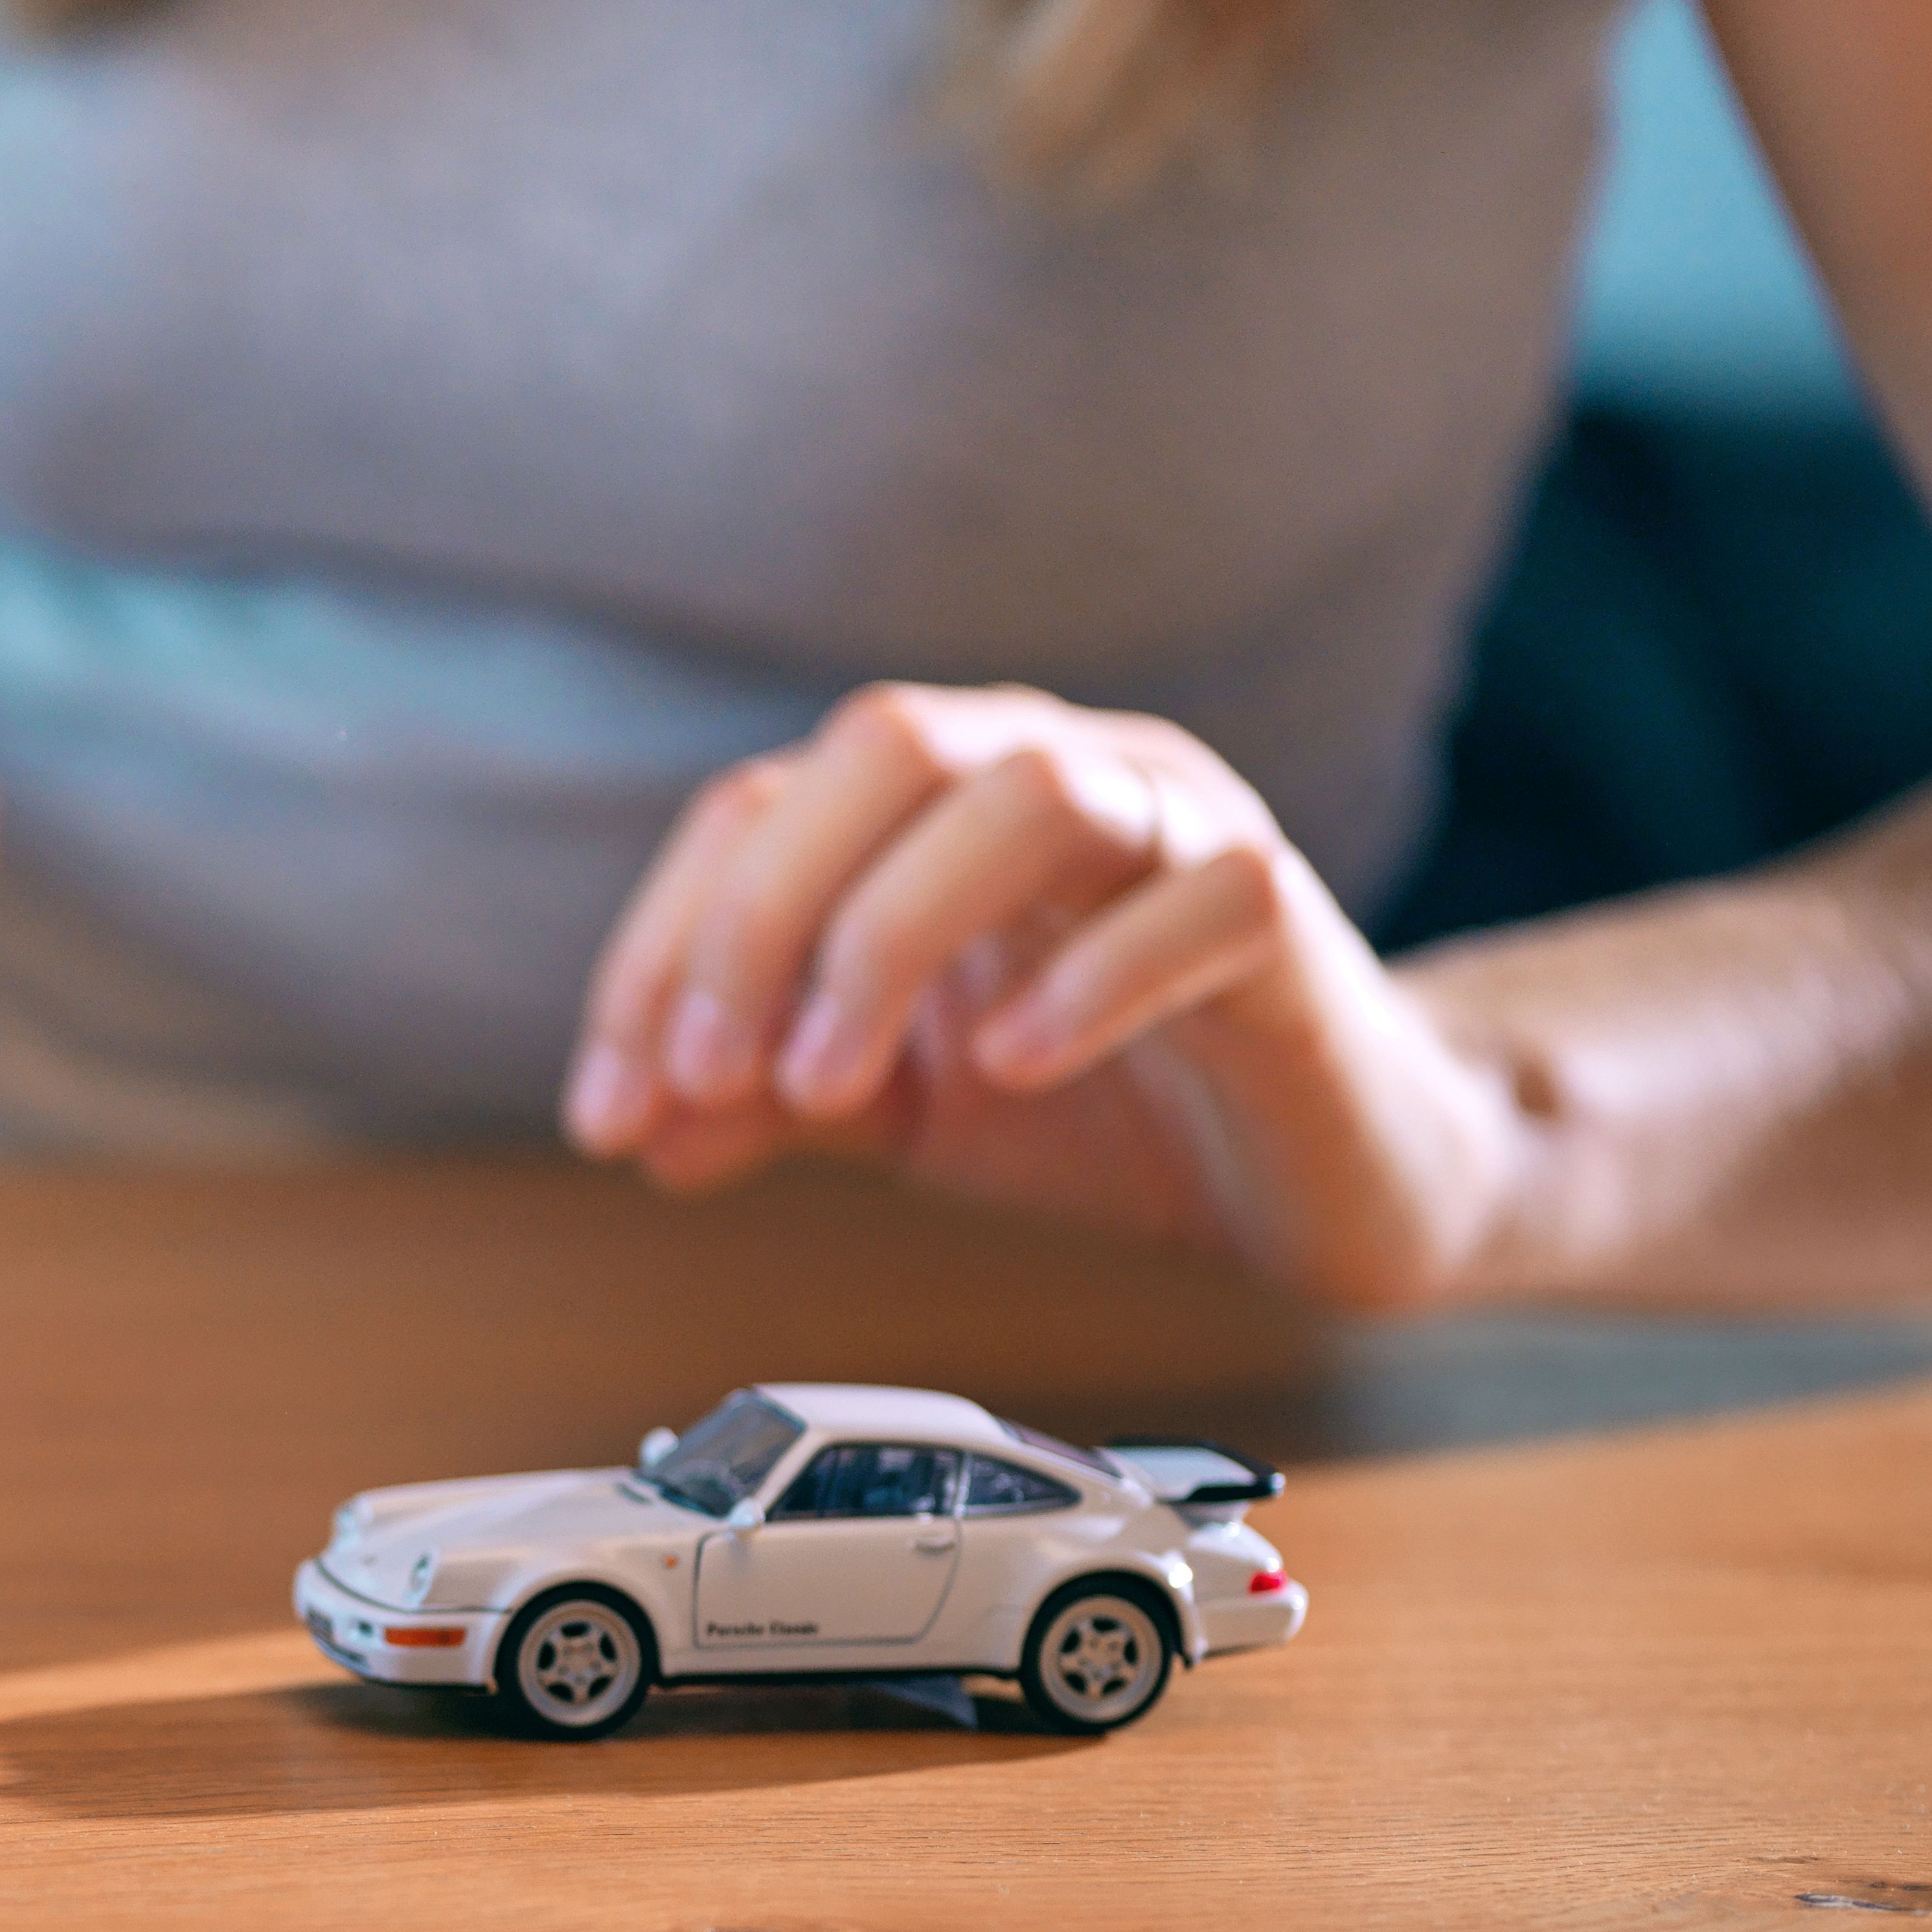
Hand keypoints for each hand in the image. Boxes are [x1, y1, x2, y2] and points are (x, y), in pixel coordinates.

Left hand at [560, 682, 1530, 1305]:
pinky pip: (1192, 898)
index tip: (612, 1108)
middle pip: (881, 750)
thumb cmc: (1123, 1113)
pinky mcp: (1280, 909)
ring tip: (834, 1085)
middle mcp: (1058, 773)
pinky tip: (1014, 1066)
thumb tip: (639, 1130)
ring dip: (893, 935)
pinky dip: (1087, 978)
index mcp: (945, 806)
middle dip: (762, 916)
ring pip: (1025, 793)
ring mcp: (1177, 823)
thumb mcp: (912, 1110)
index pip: (765, 811)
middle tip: (710, 1078)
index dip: (666, 951)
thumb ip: (777, 1100)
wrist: (1319, 1182)